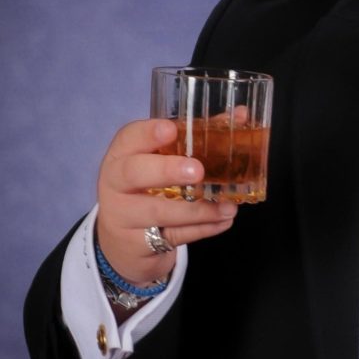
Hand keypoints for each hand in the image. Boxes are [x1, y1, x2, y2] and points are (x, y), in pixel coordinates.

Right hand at [96, 118, 236, 283]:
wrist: (123, 239)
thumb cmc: (149, 186)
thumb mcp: (163, 161)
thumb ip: (198, 136)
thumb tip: (241, 114)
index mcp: (123, 154)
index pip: (128, 138)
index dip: (148, 133)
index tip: (171, 130)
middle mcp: (116, 183)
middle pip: (133, 173)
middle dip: (167, 170)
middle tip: (197, 171)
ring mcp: (123, 215)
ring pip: (158, 211)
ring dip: (198, 210)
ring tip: (228, 207)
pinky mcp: (137, 243)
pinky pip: (172, 236)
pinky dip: (202, 230)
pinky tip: (223, 221)